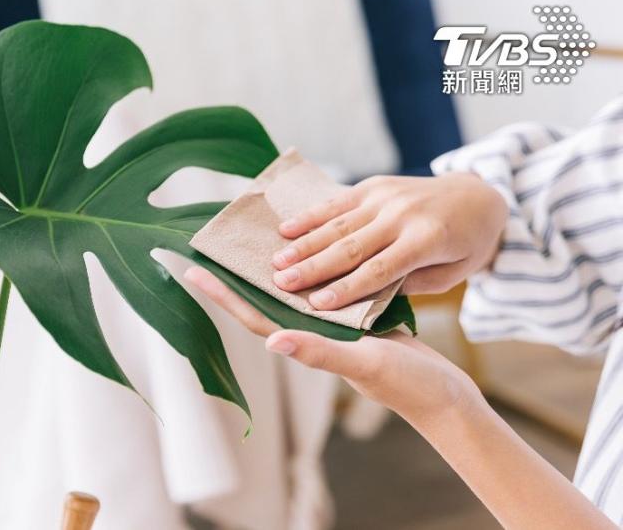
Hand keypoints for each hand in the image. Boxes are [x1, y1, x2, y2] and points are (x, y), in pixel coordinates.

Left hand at [185, 266, 479, 426]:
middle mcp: (313, 336)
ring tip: (250, 242)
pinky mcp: (356, 321)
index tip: (193, 270)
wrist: (445, 397)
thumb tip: (272, 341)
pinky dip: (311, 271)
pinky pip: (324, 291)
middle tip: (211, 247)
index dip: (224, 295)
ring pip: (292, 295)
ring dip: (270, 271)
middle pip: (265, 302)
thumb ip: (320, 353)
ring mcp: (334, 329)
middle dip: (238, 278)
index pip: (254, 316)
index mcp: (307, 344)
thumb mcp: (364, 364)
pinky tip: (309, 252)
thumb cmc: (407, 386)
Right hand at [271, 173, 506, 309]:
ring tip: (276, 262)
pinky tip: (285, 229)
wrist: (479, 195)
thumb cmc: (466, 245)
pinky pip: (338, 203)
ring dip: (304, 244)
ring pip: (338, 224)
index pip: (379, 270)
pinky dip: (310, 216)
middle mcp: (402, 215)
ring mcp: (386, 197)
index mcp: (427, 240)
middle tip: (281, 284)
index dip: (347, 289)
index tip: (316, 305)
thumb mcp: (452, 273)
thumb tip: (366, 295)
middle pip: (351, 247)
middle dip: (313, 267)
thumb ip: (410, 283)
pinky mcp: (374, 185)